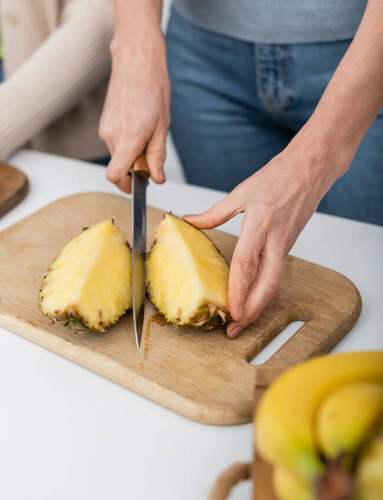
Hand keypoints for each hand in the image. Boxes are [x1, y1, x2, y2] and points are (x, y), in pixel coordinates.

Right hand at [99, 31, 170, 192]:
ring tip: (148, 134)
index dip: (126, 186)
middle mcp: (112, 135)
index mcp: (128, 138)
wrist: (136, 60)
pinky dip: (127, 143)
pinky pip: (115, 143)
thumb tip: (156, 178)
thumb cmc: (152, 87)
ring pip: (118, 155)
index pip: (115, 175)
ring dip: (132, 154)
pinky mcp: (104, 123)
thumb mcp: (162, 126)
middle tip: (152, 157)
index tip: (138, 186)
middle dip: (135, 169)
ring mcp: (105, 129)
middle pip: (119, 167)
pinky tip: (139, 126)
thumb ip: (157, 156)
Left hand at [184, 127, 352, 337]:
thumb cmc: (278, 177)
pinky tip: (250, 300)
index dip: (239, 290)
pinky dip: (262, 291)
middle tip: (235, 329)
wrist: (310, 170)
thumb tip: (188, 221)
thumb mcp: (241, 192)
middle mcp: (275, 239)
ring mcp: (284, 245)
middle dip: (252, 311)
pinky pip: (275, 274)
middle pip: (267, 284)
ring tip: (241, 322)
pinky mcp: (287, 247)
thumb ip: (213, 213)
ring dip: (258, 306)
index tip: (231, 311)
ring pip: (273, 283)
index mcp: (260, 223)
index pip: (247, 263)